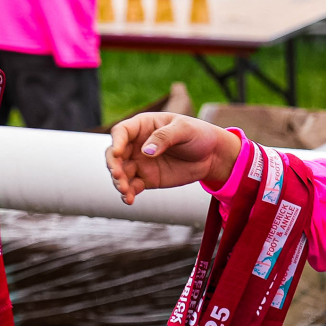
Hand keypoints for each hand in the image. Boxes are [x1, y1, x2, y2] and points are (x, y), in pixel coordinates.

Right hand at [104, 114, 241, 204]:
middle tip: (118, 175)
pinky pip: (132, 187)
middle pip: (115, 154)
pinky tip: (129, 200)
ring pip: (120, 172)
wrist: (213, 156)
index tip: (119, 153)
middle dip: (113, 165)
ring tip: (125, 190)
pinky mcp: (146, 179)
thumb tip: (146, 151)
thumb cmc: (198, 134)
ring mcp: (140, 163)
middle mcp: (136, 144)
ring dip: (119, 182)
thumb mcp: (184, 129)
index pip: (121, 132)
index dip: (117, 142)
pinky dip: (128, 194)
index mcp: (142, 126)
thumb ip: (165, 137)